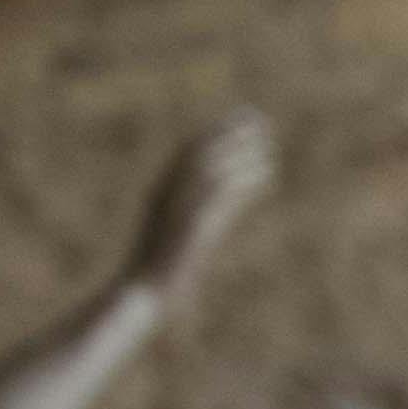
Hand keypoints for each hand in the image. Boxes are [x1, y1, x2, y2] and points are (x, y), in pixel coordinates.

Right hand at [128, 113, 275, 299]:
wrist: (143, 292)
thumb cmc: (157, 274)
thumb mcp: (177, 243)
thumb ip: (193, 225)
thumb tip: (210, 220)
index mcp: (160, 195)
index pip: (186, 155)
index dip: (210, 135)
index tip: (234, 121)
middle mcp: (167, 194)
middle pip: (199, 153)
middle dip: (226, 132)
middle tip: (254, 115)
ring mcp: (177, 207)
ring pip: (211, 168)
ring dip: (237, 148)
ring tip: (264, 135)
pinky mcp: (192, 224)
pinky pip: (218, 195)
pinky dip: (240, 180)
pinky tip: (264, 170)